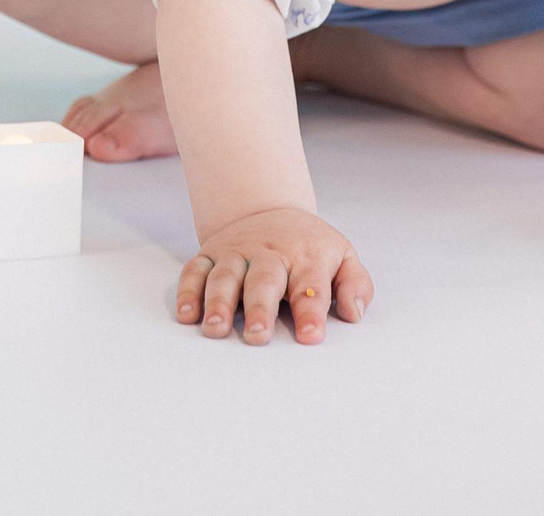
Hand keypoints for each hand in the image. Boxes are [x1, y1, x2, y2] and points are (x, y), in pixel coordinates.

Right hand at [175, 206, 371, 344]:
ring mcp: (236, 251)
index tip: (309, 336)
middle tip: (258, 336)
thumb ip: (355, 285)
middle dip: (260, 308)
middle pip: (264, 280)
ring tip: (215, 329)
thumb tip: (353, 313)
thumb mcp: (343, 257)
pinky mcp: (210, 253)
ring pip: (225, 276)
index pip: (310, 286)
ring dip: (218, 302)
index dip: (310, 312)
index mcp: (306, 256)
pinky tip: (187, 314)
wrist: (268, 207)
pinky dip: (188, 291)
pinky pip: (194, 270)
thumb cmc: (309, 246)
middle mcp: (269, 252)